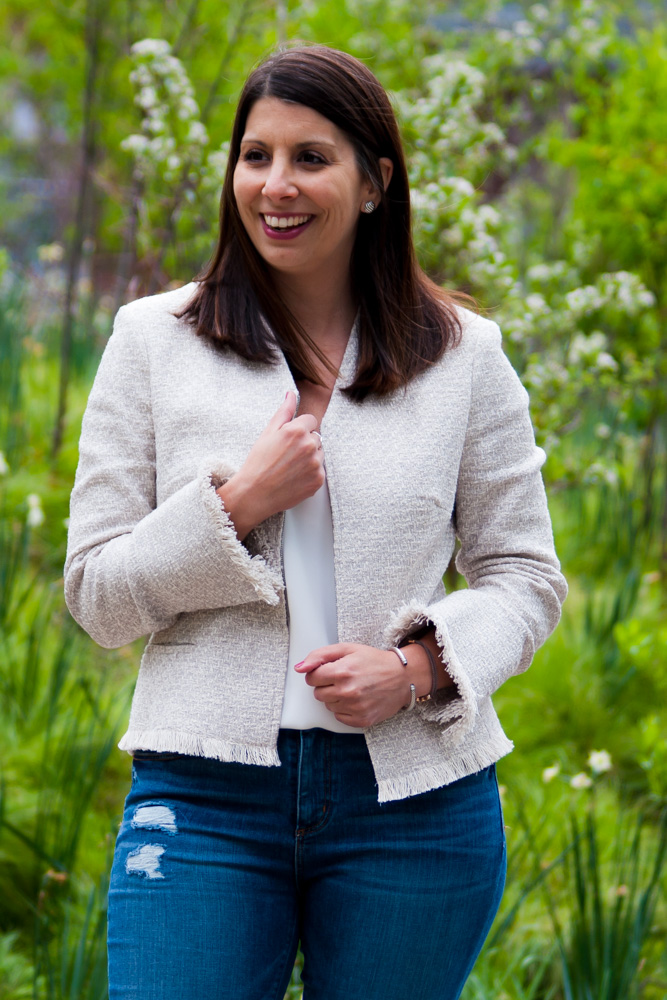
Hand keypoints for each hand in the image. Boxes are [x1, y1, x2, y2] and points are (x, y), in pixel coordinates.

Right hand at [217, 390, 323, 538]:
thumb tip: (291, 394)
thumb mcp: (268, 432)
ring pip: (319, 453)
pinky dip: (310, 473)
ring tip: (290, 466)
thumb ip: (284, 411)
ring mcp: (316, 464)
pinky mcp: (318, 480)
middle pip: (316, 437)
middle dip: (304, 442)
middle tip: (286, 455)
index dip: (299, 428)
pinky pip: (319, 470)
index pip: (310, 420)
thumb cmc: (258, 463)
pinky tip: (294, 477)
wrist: (255, 494)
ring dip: (309, 457)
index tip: (289, 439)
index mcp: (297, 431)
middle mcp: (310, 446)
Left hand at [295, 643, 413, 727]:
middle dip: (326, 685)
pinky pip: (339, 717)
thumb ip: (320, 655)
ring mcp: (355, 708)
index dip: (319, 673)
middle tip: (343, 678)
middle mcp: (347, 691)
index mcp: (342, 671)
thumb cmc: (374, 661)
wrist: (403, 677)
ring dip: (336, 697)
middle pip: (318, 693)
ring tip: (353, 688)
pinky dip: (345, 709)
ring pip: (328, 706)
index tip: (330, 670)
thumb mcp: (347, 649)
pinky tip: (357, 699)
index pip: (311, 678)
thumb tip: (299, 668)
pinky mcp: (362, 720)